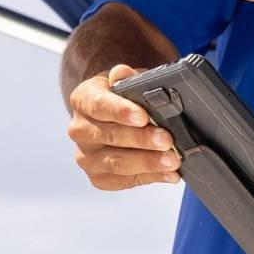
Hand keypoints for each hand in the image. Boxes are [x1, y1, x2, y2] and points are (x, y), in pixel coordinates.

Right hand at [67, 63, 181, 189]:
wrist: (114, 115)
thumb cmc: (123, 96)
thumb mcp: (125, 79)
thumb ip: (126, 76)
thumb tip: (123, 73)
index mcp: (83, 100)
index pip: (99, 105)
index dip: (120, 111)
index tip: (143, 116)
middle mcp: (79, 130)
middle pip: (111, 137)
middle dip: (142, 139)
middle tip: (167, 140)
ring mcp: (87, 157)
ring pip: (117, 163)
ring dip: (149, 163)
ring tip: (173, 160)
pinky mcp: (98, 177)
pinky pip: (125, 181)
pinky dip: (150, 177)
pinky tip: (170, 174)